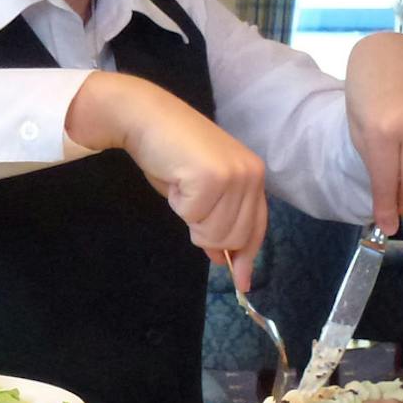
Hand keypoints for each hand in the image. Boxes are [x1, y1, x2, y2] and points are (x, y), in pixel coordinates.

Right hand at [68, 72, 266, 286]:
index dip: (246, 257)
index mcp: (253, 176)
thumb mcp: (203, 192)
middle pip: (233, 238)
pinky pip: (193, 218)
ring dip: (191, 218)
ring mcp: (234, 175)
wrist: (146, 118)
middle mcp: (251, 174)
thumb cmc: (170, 153)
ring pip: (214, 233)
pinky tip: (176, 181)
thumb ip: (219, 219)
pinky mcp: (212, 178)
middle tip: (188, 201)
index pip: (256, 228)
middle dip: (205, 232)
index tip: (242, 283)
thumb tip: (221, 256)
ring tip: (183, 187)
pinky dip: (179, 206)